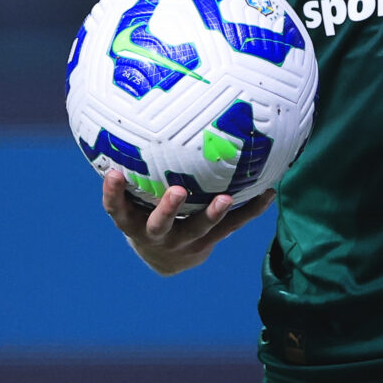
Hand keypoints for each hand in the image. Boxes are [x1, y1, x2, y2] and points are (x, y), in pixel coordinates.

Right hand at [100, 169, 275, 276]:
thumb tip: (126, 123)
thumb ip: (129, 173)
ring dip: (214, 214)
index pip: (116, 209)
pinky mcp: (209, 242)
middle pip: (160, 225)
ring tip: (227, 197)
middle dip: (169, 209)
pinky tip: (270, 193)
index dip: (113, 194)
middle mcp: (157, 235)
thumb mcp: (130, 200)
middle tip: (178, 190)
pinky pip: (231, 227)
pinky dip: (251, 210)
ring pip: (200, 229)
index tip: (113, 174)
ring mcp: (185, 242)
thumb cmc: (143, 213)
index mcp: (132, 223)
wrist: (165, 259)